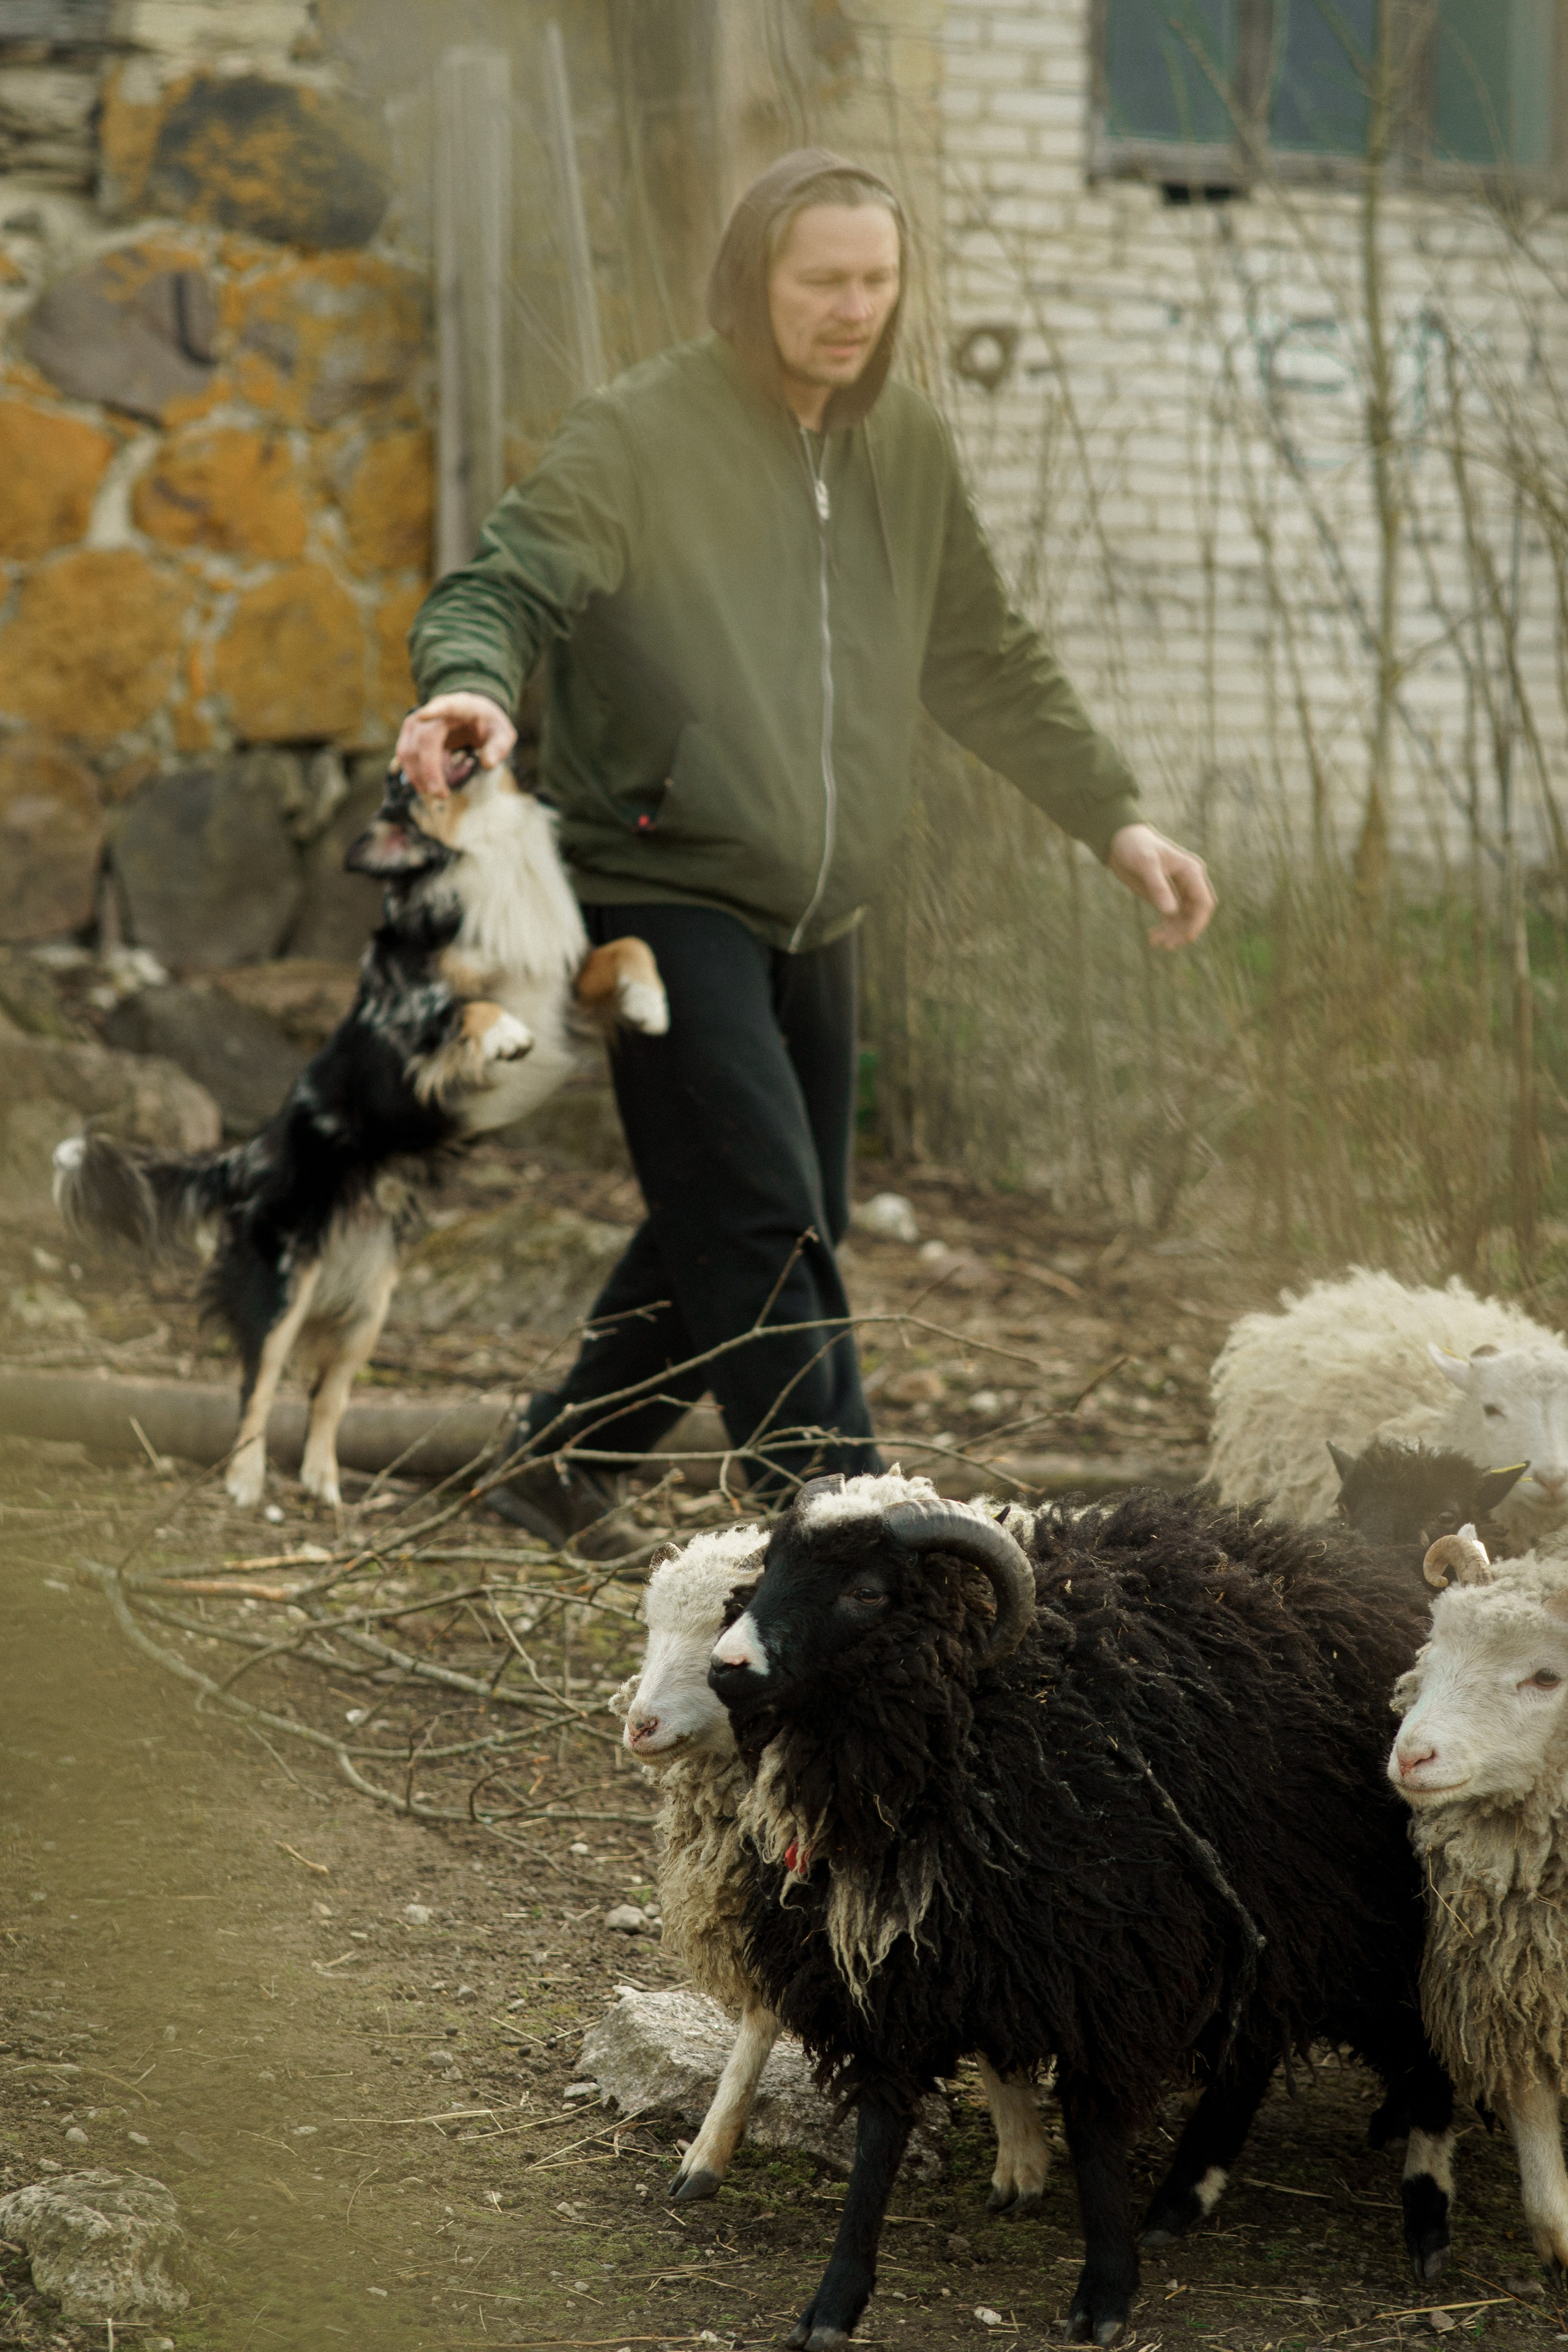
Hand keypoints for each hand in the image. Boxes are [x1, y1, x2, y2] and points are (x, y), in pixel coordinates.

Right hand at [394, 692, 516, 799]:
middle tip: (441, 795)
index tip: (424, 715)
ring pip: (408, 748)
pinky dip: (413, 772)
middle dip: (429, 769)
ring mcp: (418, 721)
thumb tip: (487, 764)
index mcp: (460, 706)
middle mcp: (434, 709)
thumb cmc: (488, 725)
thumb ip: (498, 747)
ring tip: (437, 794)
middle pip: (424, 738)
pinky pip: (405, 754)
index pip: (446, 705)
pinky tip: (426, 787)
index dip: (433, 710)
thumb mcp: (502, 734)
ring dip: (418, 775)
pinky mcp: (411, 733)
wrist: (474, 716)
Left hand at [1107, 823, 1215, 948]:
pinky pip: (1173, 917)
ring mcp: (1179, 889)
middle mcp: (1190, 881)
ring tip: (1155, 942)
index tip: (1185, 938)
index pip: (1203, 901)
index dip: (1198, 922)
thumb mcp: (1145, 864)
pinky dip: (1166, 928)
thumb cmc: (1135, 847)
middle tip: (1166, 945)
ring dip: (1174, 932)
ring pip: (1185, 918)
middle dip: (1184, 930)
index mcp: (1191, 871)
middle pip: (1196, 913)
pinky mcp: (1167, 896)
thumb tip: (1171, 912)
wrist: (1121, 841)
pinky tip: (1153, 936)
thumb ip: (1158, 886)